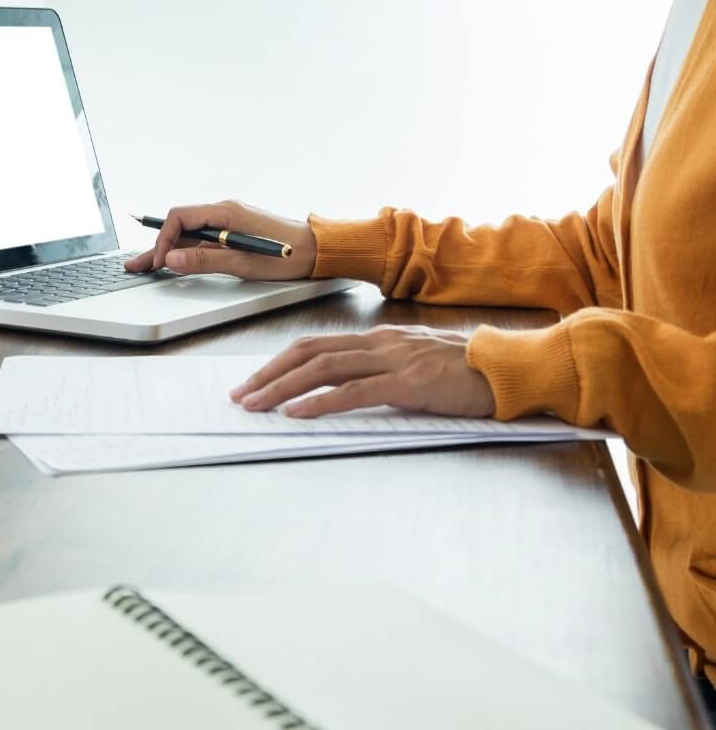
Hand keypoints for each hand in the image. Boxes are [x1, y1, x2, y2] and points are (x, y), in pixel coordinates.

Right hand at [123, 200, 317, 279]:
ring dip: (171, 250)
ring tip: (149, 266)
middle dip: (158, 247)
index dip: (164, 241)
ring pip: (191, 234)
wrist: (319, 250)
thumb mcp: (244, 262)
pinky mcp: (236, 231)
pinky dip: (188, 250)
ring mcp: (230, 221)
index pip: (180, 218)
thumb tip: (173, 260)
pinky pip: (204, 238)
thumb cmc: (289, 255)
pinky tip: (177, 261)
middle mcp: (225, 212)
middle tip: (137, 265)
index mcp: (225, 212)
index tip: (160, 262)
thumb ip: (206, 260)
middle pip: (181, 226)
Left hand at [229, 325, 495, 418]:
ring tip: (256, 405)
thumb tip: (344, 391)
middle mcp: (379, 343)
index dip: (279, 362)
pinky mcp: (409, 382)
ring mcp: (393, 360)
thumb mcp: (416, 365)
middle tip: (240, 395)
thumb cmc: (469, 372)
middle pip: (308, 352)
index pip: (315, 344)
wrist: (513, 367)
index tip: (254, 380)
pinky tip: (298, 414)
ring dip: (283, 388)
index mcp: (379, 339)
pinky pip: (355, 391)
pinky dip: (321, 403)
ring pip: (323, 369)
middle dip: (268, 374)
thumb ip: (382, 372)